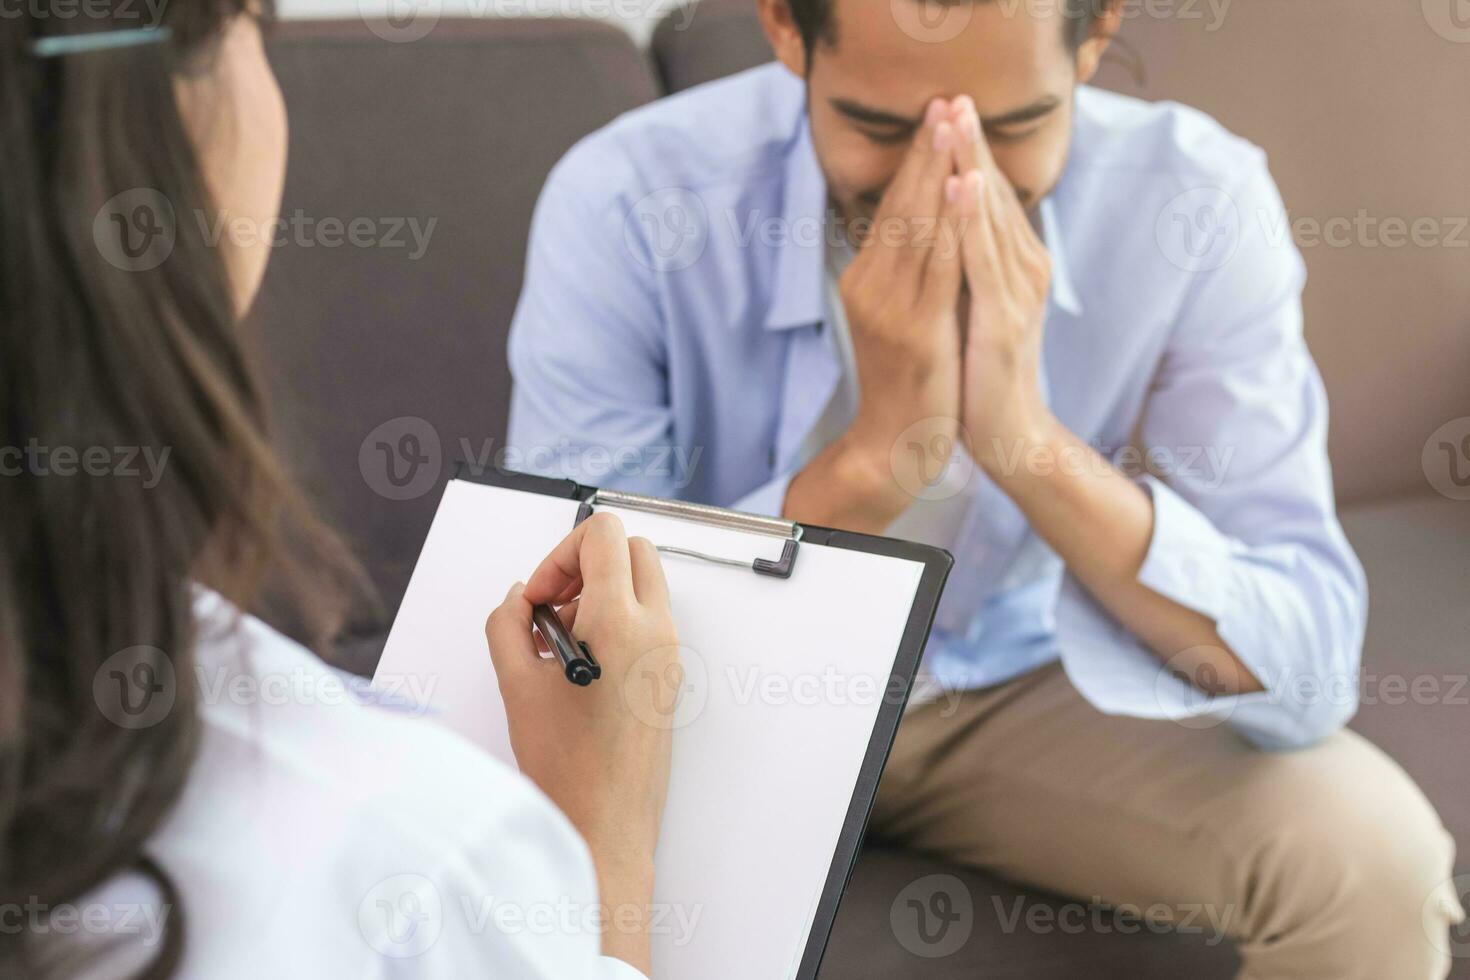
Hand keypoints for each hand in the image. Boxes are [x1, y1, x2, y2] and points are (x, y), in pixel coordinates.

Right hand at [485, 512, 678, 973]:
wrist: (607, 827)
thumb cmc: (569, 767)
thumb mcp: (516, 684)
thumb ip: (508, 623)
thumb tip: (520, 597)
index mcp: (621, 620)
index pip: (604, 535)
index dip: (560, 554)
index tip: (541, 597)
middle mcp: (656, 629)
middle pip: (632, 549)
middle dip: (585, 565)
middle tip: (552, 608)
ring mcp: (670, 652)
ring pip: (643, 584)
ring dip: (600, 594)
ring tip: (560, 646)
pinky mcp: (670, 675)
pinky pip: (648, 620)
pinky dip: (615, 622)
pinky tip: (579, 669)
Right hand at [785, 97, 971, 532]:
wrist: (898, 440)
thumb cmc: (910, 377)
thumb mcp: (900, 314)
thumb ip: (908, 269)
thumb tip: (930, 221)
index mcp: (865, 278)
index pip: (890, 207)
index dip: (914, 160)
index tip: (935, 117)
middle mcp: (869, 286)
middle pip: (899, 205)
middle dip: (925, 151)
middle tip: (944, 102)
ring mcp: (888, 307)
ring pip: (915, 225)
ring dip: (937, 171)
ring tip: (952, 126)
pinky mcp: (914, 329)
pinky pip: (936, 264)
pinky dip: (950, 220)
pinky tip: (963, 185)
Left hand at [947, 96, 1057, 477]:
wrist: (1006, 434)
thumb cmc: (982, 371)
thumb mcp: (974, 306)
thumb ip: (967, 265)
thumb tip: (941, 224)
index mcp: (1016, 264)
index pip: (988, 197)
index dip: (969, 152)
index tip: (949, 108)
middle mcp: (1024, 269)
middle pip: (993, 196)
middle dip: (971, 145)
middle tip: (955, 96)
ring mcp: (1018, 293)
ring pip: (990, 217)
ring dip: (972, 165)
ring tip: (958, 121)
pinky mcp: (1004, 319)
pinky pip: (983, 260)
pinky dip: (973, 218)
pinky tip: (963, 184)